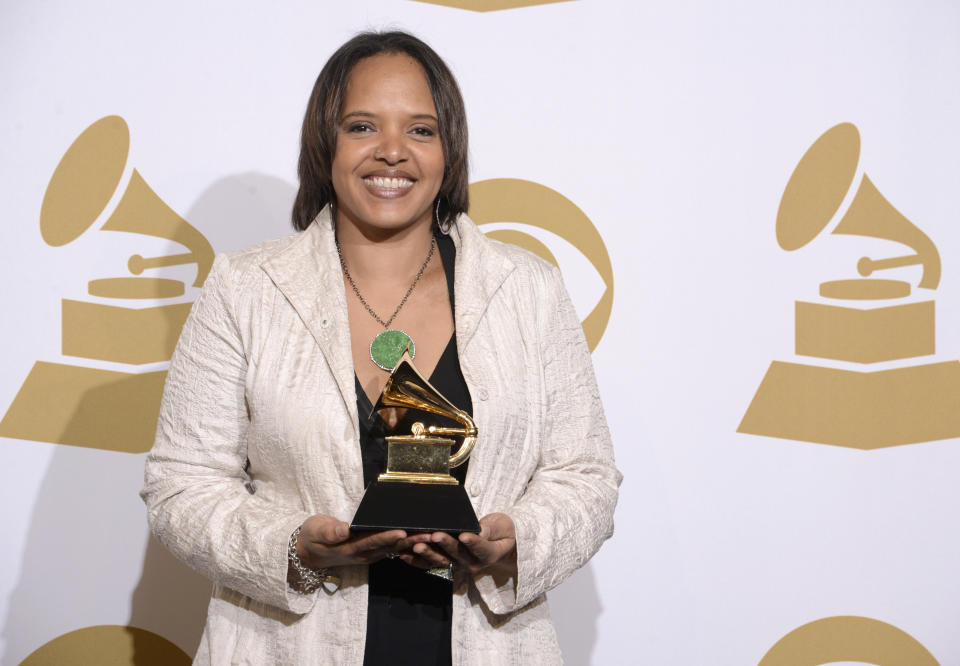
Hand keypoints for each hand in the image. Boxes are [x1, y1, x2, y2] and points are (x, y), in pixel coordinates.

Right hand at [296, 514, 431, 568]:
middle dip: (411, 541)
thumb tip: (343, 530)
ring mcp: (369, 554)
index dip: (388, 538)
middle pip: (391, 547)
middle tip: (431, 534)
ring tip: (433, 535)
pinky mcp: (372, 551)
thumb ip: (330, 531)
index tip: (403, 532)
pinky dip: (407, 545)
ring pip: (395, 549)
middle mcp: (364, 553)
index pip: (373, 541)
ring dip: (414, 543)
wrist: (308, 551)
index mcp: (351, 548)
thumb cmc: (312, 537)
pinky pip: (392, 550)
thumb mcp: (316, 531)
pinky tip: (420, 540)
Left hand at [400, 513, 516, 576]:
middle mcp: (473, 563)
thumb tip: (481, 530)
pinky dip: (418, 561)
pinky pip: (431, 565)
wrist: (499, 545)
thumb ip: (493, 529)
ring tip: (417, 545)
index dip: (472, 542)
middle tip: (434, 535)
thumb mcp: (503, 526)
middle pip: (458, 554)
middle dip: (445, 544)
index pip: (481, 548)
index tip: (464, 535)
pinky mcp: (447, 565)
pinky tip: (405, 554)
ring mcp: (458, 565)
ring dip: (428, 554)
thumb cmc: (502, 531)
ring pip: (442, 561)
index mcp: (489, 554)